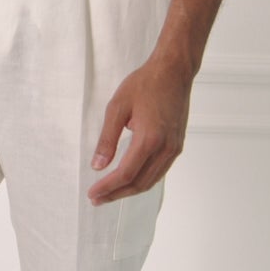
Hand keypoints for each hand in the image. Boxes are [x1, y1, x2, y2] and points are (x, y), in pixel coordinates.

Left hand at [87, 54, 192, 204]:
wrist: (174, 71)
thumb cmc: (146, 84)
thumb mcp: (117, 107)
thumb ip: (107, 139)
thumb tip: (98, 165)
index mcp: (149, 139)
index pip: (126, 174)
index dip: (108, 187)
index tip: (92, 194)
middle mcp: (165, 148)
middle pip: (139, 183)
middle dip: (117, 194)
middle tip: (97, 199)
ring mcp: (174, 148)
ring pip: (151, 180)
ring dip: (130, 190)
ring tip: (110, 193)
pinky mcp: (177, 145)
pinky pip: (159, 171)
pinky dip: (143, 180)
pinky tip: (130, 180)